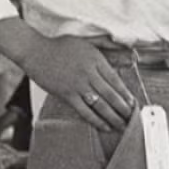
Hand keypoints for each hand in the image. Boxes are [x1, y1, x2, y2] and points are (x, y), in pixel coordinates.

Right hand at [21, 36, 135, 129]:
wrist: (34, 51)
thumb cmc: (59, 46)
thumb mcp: (86, 42)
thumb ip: (106, 47)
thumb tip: (128, 50)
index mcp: (96, 60)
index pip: (116, 80)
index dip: (126, 94)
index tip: (133, 103)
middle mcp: (89, 73)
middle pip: (111, 95)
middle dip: (123, 109)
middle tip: (131, 117)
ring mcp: (77, 85)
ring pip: (100, 105)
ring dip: (113, 117)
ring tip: (122, 125)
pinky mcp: (66, 94)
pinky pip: (84, 111)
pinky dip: (96, 120)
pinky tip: (104, 126)